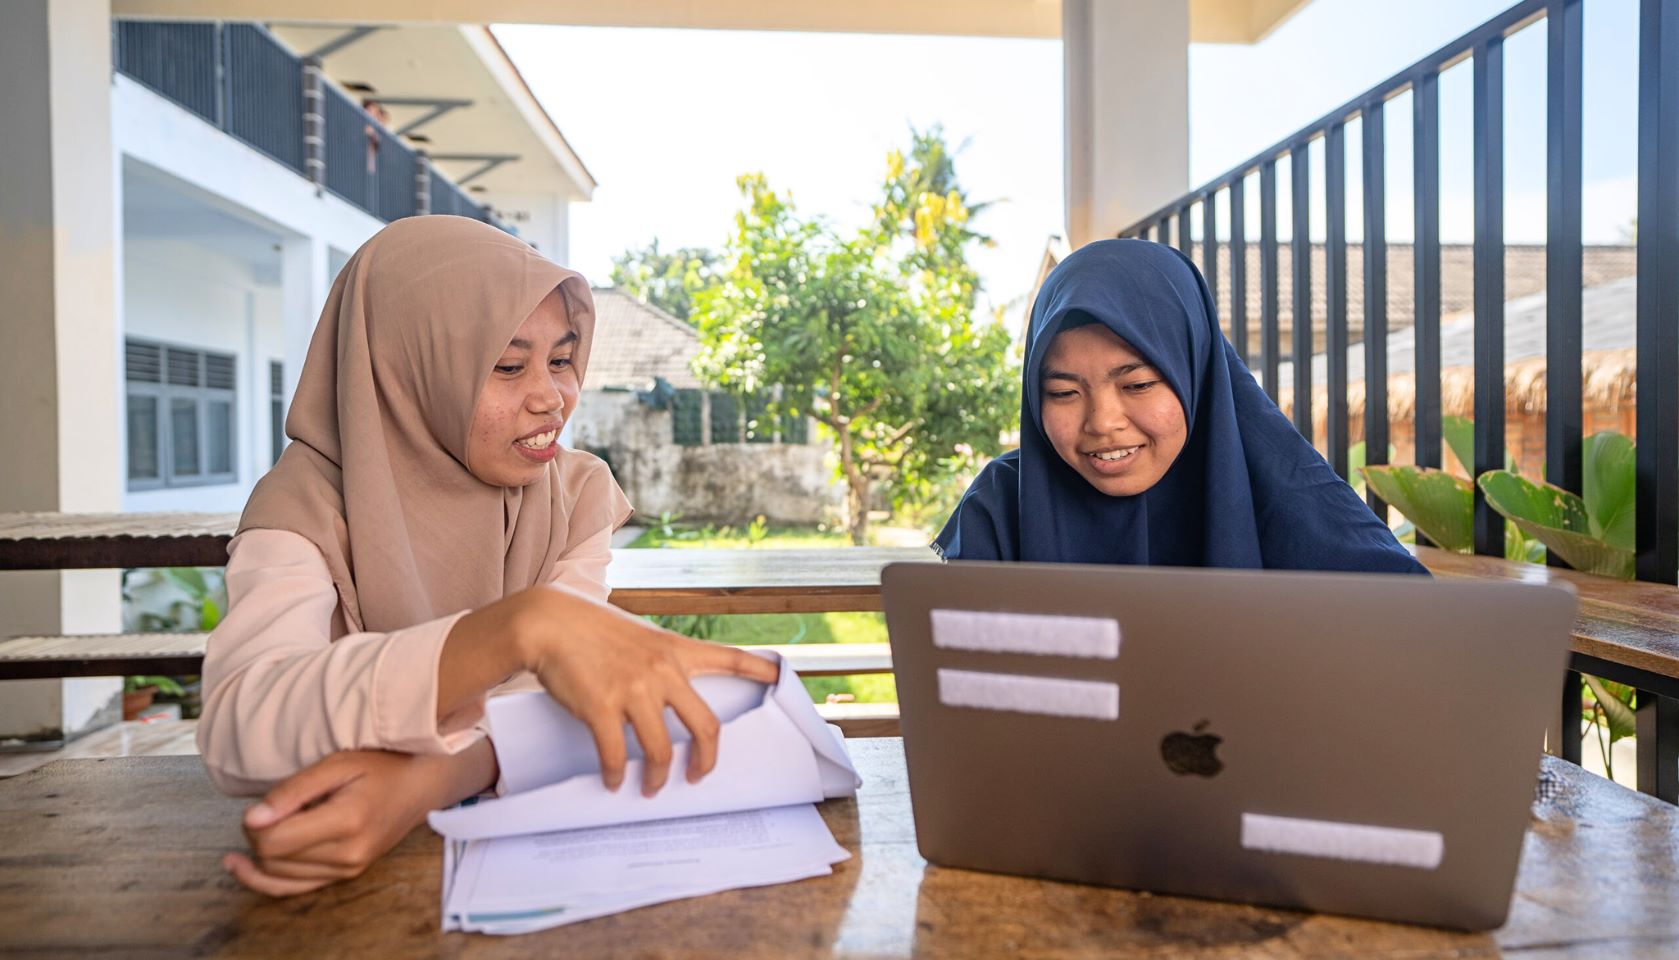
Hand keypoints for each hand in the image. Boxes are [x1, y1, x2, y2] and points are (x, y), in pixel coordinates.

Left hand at [224, 743, 491, 897]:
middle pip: (273, 859)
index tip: (258, 804)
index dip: (254, 823)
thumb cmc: (381, 766)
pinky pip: (292, 888)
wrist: (419, 786)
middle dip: (257, 835)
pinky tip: (242, 867)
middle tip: (267, 808)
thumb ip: (294, 790)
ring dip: (262, 852)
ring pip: (278, 875)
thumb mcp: (337, 764)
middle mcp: (348, 854)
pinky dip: (264, 879)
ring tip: (265, 825)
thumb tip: (252, 819)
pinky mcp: (345, 875)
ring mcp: (348, 869)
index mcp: (347, 822)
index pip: (275, 841)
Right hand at [508, 587, 779, 796]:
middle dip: (706, 761)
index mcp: (675, 651)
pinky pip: (616, 755)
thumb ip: (660, 660)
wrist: (548, 623)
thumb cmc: (591, 631)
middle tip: (697, 777)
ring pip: (661, 750)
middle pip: (706, 727)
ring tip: (650, 788)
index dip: (760, 669)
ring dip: (657, 777)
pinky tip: (612, 781)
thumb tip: (669, 693)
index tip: (782, 676)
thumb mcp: (638, 636)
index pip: (729, 658)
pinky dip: (615, 775)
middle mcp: (663, 671)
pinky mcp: (602, 707)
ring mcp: (634, 690)